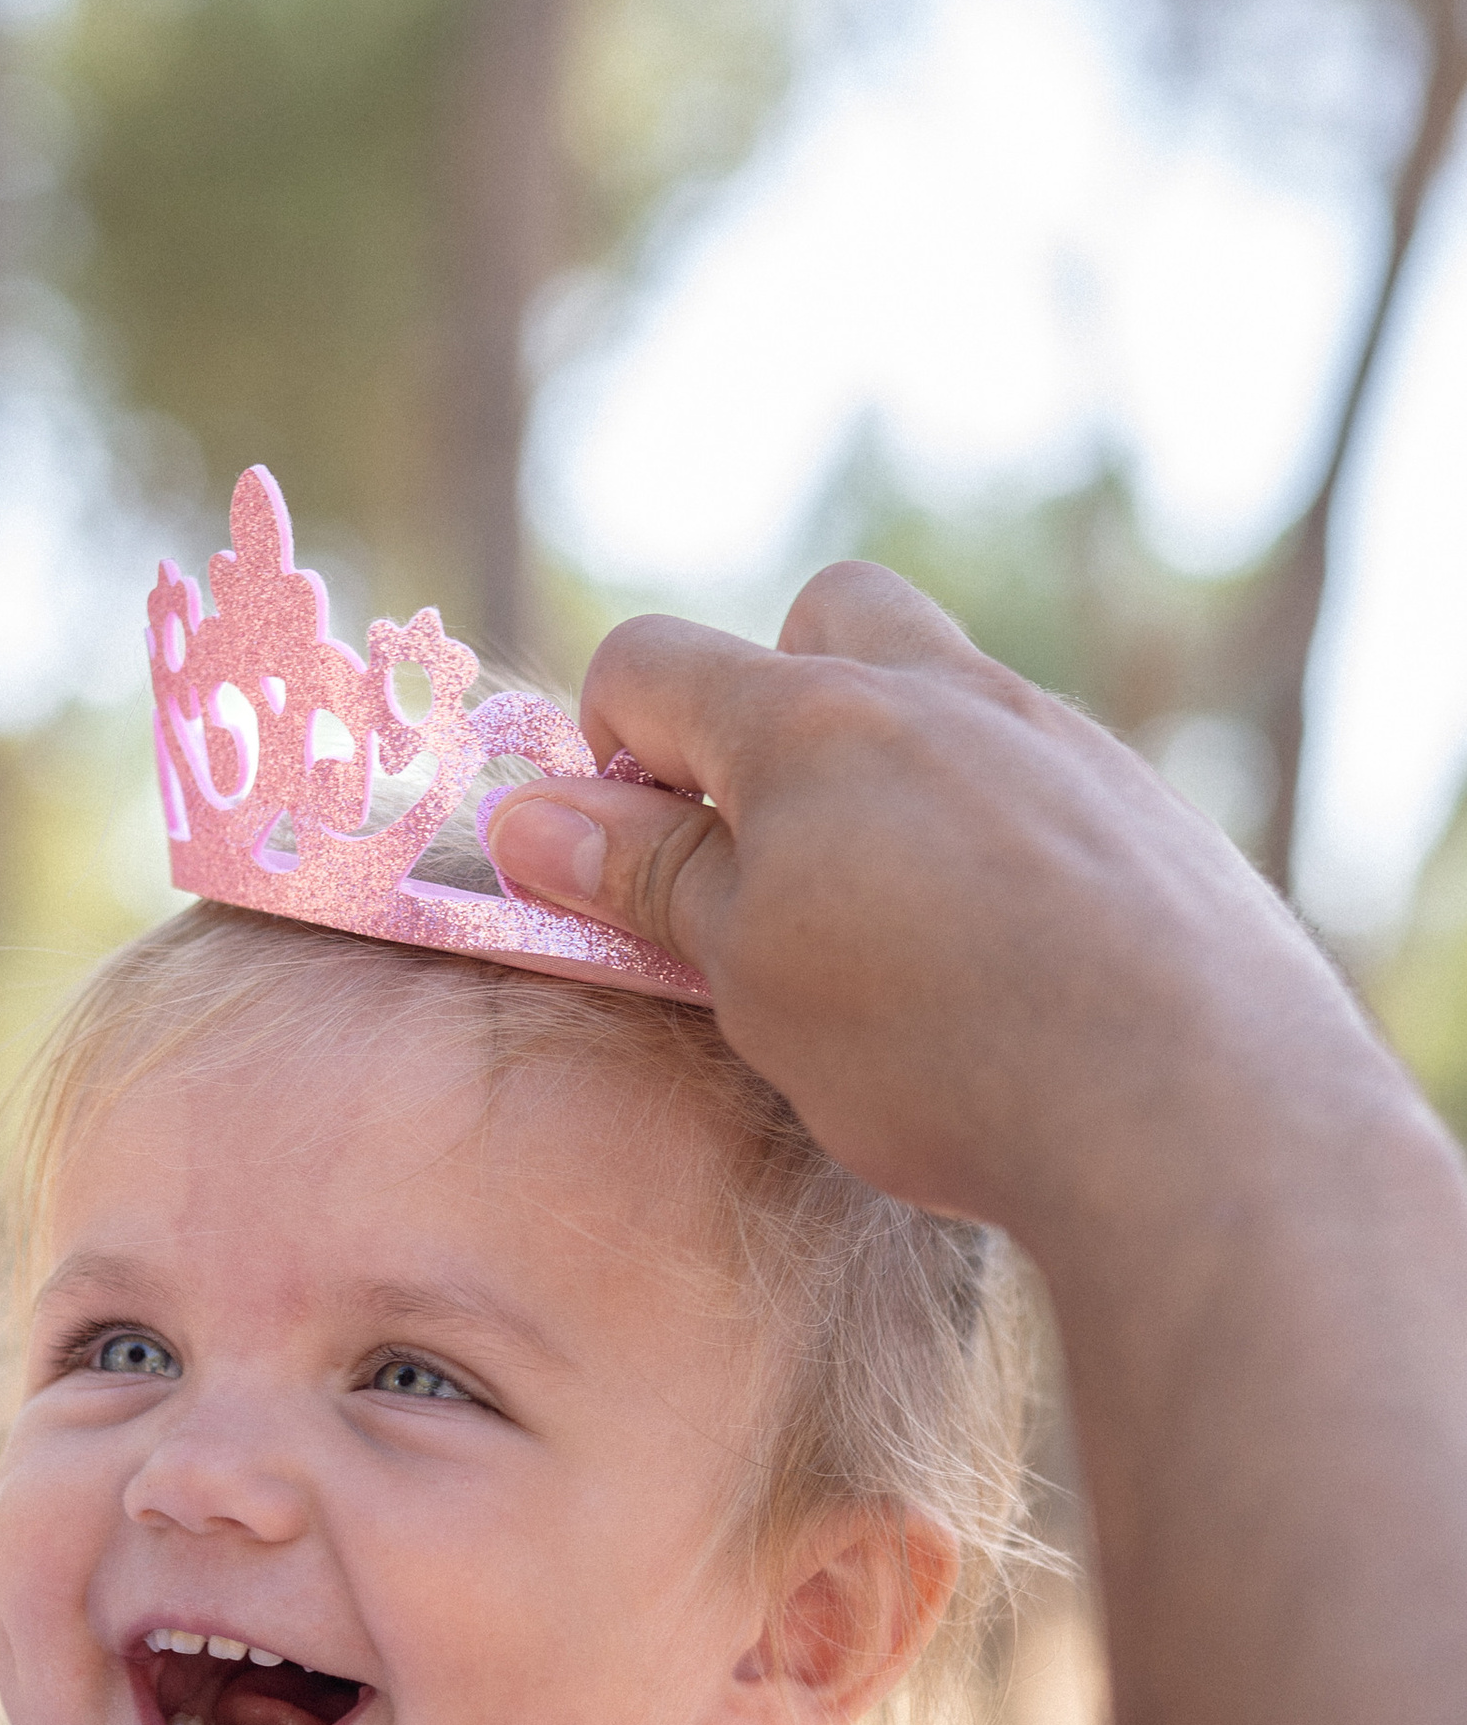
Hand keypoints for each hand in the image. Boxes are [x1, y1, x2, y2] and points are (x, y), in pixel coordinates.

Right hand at [485, 563, 1361, 1243]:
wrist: (1195, 1106)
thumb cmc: (940, 1048)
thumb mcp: (752, 977)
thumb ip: (650, 880)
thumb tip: (528, 813)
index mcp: (815, 720)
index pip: (652, 661)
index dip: (606, 749)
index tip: (626, 860)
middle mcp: (948, 694)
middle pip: (826, 618)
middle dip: (773, 702)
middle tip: (770, 852)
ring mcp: (1065, 744)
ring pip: (948, 695)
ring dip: (894, 773)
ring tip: (894, 924)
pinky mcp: (1151, 814)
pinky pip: (1043, 780)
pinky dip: (996, 835)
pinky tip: (1010, 960)